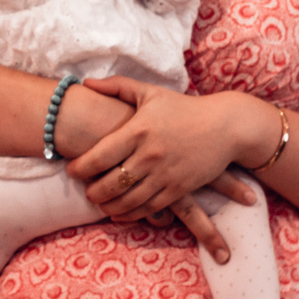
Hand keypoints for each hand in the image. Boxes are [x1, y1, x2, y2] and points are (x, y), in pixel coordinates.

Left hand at [65, 78, 263, 258]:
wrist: (226, 126)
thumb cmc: (184, 108)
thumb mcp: (150, 92)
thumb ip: (117, 87)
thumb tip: (86, 83)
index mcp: (138, 130)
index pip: (99, 156)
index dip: (80, 167)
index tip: (72, 169)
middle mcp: (148, 155)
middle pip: (109, 183)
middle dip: (92, 191)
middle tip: (85, 191)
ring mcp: (164, 175)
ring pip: (127, 200)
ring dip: (109, 206)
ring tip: (100, 203)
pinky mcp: (178, 189)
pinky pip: (148, 208)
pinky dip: (130, 214)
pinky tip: (120, 213)